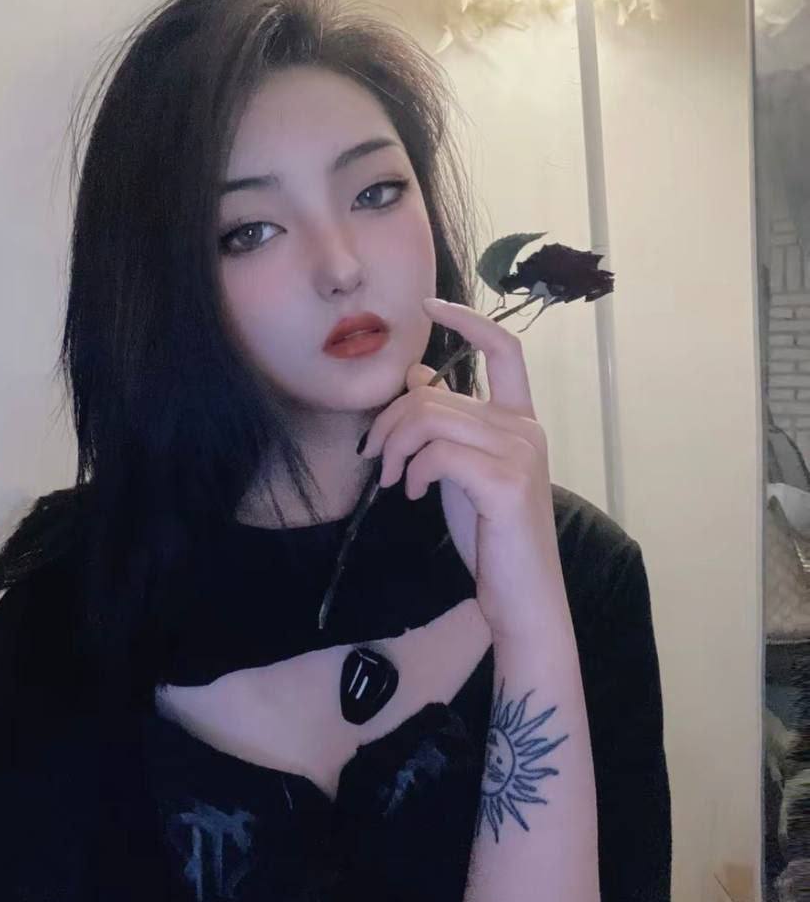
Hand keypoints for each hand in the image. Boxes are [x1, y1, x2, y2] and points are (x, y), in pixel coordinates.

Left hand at [359, 297, 568, 641]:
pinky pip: (437, 453)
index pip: (504, 349)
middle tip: (374, 458)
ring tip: (391, 479)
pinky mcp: (506, 482)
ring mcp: (520, 453)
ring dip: (394, 448)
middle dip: (390, 422)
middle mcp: (526, 429)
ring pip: (431, 419)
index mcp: (520, 420)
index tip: (428, 306)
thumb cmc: (491, 535)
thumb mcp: (462, 469)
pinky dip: (412, 471)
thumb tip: (416, 377)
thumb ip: (447, 425)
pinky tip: (412, 494)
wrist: (521, 595)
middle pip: (437, 395)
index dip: (467, 320)